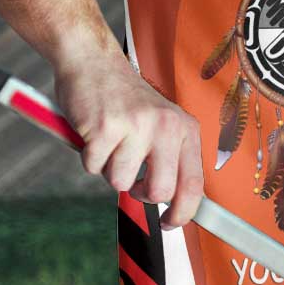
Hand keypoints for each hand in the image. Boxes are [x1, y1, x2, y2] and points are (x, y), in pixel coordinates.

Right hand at [54, 51, 203, 228]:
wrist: (93, 61)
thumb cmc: (125, 99)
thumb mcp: (162, 123)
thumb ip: (171, 157)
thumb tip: (178, 204)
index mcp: (185, 128)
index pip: (194, 183)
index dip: (183, 212)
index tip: (171, 223)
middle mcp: (166, 126)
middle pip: (160, 191)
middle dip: (141, 195)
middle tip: (132, 181)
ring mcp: (136, 126)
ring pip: (121, 183)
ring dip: (110, 170)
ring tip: (111, 143)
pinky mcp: (105, 128)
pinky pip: (93, 168)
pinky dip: (89, 158)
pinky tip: (94, 134)